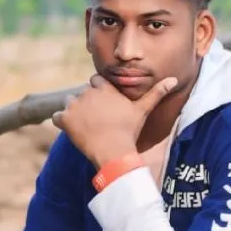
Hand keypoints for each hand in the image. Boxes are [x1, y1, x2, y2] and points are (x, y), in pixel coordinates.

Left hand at [52, 74, 176, 167]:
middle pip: (82, 93)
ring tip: (87, 127)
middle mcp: (88, 92)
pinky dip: (62, 123)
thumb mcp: (143, 110)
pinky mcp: (64, 119)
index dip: (99, 94)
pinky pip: (56, 116)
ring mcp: (74, 105)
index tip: (105, 107)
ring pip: (69, 103)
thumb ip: (156, 93)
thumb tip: (174, 79)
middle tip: (98, 121)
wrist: (114, 152)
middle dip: (87, 104)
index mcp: (105, 87)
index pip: (95, 81)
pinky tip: (74, 131)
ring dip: (74, 112)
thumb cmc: (129, 131)